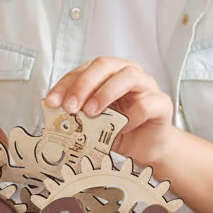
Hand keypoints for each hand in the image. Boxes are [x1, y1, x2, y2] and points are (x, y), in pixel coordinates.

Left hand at [45, 57, 174, 158]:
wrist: (145, 146)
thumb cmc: (118, 129)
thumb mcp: (91, 121)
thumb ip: (76, 113)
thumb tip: (52, 113)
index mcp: (108, 72)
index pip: (82, 70)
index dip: (64, 85)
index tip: (51, 102)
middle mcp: (127, 72)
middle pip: (104, 65)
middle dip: (83, 84)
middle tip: (70, 106)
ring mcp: (147, 86)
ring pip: (128, 76)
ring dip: (105, 93)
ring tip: (91, 112)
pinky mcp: (161, 103)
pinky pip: (146, 104)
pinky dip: (131, 117)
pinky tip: (121, 129)